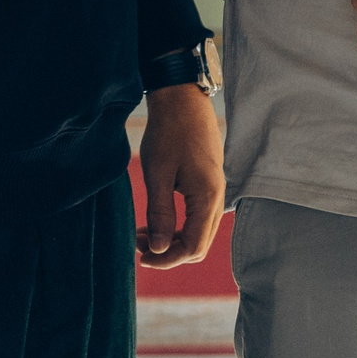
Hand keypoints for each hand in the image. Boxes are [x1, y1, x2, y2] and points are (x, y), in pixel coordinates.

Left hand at [136, 80, 223, 267]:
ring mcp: (216, 189)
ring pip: (200, 231)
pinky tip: (157, 217)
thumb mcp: (158, 174)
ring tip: (143, 233)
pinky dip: (179, 225)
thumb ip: (160, 214)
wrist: (183, 98)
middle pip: (199, 244)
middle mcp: (217, 197)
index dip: (167, 259)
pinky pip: (199, 216)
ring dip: (173, 239)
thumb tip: (160, 249)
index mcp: (207, 197)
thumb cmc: (169, 132)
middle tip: (138, 244)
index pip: (193, 247)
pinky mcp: (209, 182)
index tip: (141, 256)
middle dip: (169, 252)